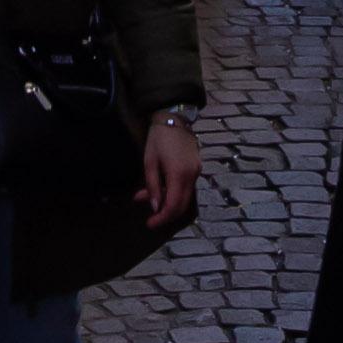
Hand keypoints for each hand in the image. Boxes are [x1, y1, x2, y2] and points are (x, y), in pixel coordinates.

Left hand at [140, 112, 201, 227]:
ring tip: (146, 197)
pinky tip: (159, 188)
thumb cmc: (158, 138)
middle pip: (182, 205)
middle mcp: (192, 176)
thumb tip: (155, 207)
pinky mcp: (196, 168)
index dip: (162, 218)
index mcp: (179, 174)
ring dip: (167, 202)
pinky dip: (173, 192)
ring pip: (184, 197)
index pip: (174, 205)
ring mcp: (196, 172)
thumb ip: (153, 186)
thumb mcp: (150, 162)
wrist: (175, 118)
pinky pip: (186, 187)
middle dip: (166, 215)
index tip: (150, 224)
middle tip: (151, 220)